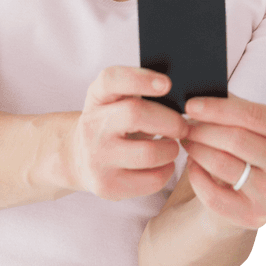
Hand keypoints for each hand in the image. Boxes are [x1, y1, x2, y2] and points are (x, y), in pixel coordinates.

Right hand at [71, 66, 189, 199]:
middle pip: (135, 115)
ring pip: (148, 153)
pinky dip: (167, 171)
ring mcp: (96, 158)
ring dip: (171, 149)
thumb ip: (140, 89)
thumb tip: (181, 96)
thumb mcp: (117, 98)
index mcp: (98, 97)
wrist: (82, 158)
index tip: (167, 84)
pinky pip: (151, 180)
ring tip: (172, 146)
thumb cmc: (113, 122)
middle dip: (170, 121)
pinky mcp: (107, 186)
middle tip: (183, 127)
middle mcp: (92, 125)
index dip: (140, 78)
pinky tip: (164, 164)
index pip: (111, 79)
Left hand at [180, 96, 265, 231]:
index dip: (218, 109)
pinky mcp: (256, 216)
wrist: (248, 192)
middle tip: (183, 125)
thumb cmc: (248, 146)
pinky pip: (214, 194)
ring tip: (187, 142)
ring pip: (224, 164)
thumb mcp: (250, 122)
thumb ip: (234, 106)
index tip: (191, 104)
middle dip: (204, 130)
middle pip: (237, 139)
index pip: (253, 115)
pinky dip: (197, 176)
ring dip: (197, 150)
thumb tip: (200, 95)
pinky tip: (193, 165)